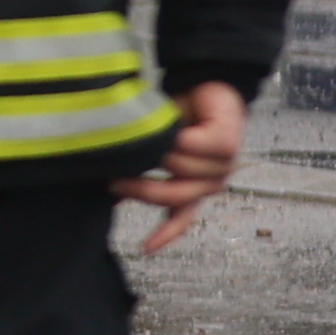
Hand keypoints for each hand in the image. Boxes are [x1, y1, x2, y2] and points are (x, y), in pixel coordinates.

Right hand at [118, 80, 246, 254]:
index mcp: (197, 186)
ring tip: (150, 134)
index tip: (144, 250)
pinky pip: (190, 147)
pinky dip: (177, 137)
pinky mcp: (227, 144)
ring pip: (179, 167)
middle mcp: (211, 181)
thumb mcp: (156, 148)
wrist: (206, 85)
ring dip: (160, 151)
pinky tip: (173, 126)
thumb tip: (108, 193)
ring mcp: (223, 165)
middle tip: (115, 181)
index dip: (163, 234)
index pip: (181, 216)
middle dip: (142, 188)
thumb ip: (141, 172)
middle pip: (173, 196)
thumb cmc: (179, 117)